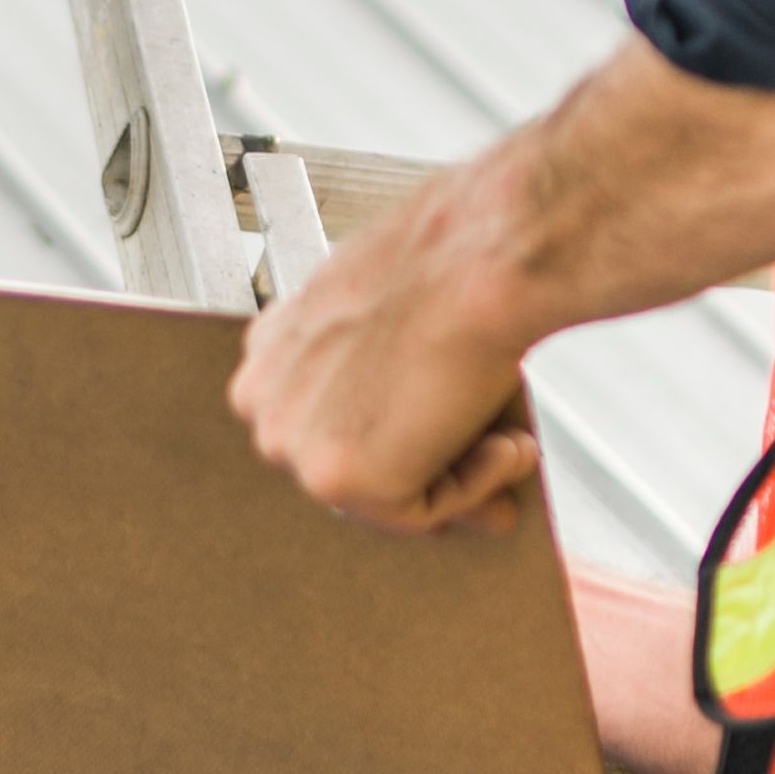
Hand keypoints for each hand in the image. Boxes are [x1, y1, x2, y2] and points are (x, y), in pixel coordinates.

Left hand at [233, 205, 547, 533]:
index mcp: (270, 353)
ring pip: (385, 497)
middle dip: (428, 471)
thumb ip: (393, 389)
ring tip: (510, 442)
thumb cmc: (450, 269)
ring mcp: (293, 444)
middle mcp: (264, 399)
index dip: (398, 445)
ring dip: (461, 477)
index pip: (325, 429)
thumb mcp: (399, 327)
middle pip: (350, 471)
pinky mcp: (339, 478)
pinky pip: (421, 515)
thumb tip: (434, 444)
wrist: (482, 258)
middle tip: (493, 455)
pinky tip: (505, 444)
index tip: (442, 448)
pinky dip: (477, 488)